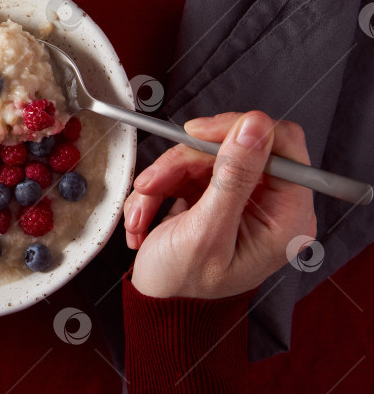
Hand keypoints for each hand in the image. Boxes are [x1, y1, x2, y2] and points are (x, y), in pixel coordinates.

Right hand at [123, 111, 316, 298]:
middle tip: (152, 183)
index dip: (239, 129)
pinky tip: (144, 216)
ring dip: (162, 179)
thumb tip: (255, 125)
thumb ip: (234, 177)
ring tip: (141, 212)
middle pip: (233, 145)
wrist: (158, 302)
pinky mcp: (215, 192)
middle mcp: (271, 202)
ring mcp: (241, 196)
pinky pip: (186, 168)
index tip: (197, 135)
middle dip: (184, 162)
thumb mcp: (207, 232)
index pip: (282, 143)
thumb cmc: (184, 283)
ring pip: (202, 154)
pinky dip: (158, 187)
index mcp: (287, 215)